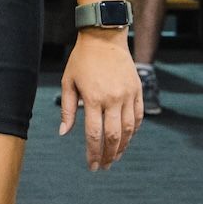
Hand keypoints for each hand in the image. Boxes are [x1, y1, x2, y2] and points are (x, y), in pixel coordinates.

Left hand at [59, 32, 141, 170]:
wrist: (104, 37)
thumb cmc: (82, 60)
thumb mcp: (68, 82)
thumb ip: (68, 109)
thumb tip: (64, 133)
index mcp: (93, 98)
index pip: (94, 134)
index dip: (93, 153)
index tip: (91, 165)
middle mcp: (113, 98)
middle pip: (113, 136)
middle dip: (108, 155)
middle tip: (103, 166)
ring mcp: (128, 95)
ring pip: (129, 129)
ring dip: (122, 147)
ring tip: (114, 157)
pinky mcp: (137, 90)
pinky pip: (138, 116)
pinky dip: (134, 131)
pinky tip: (127, 139)